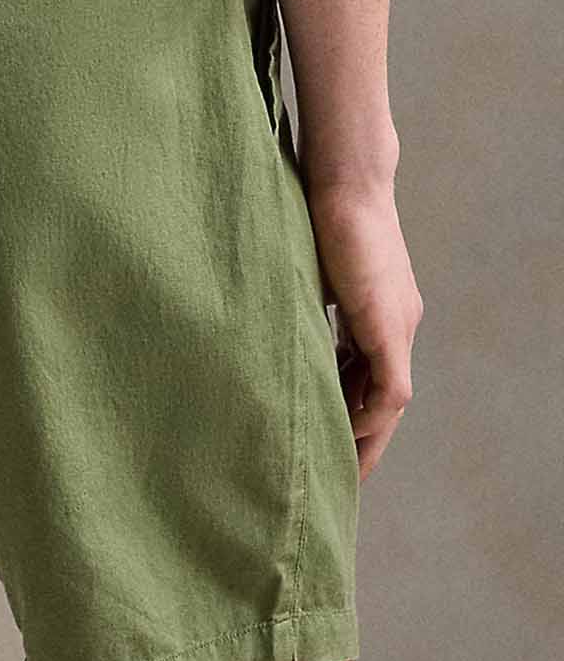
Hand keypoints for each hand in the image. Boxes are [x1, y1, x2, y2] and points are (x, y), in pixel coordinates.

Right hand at [304, 178, 423, 484]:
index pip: (367, 379)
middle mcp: (396, 325)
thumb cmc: (314, 218)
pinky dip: (369, 418)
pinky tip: (345, 438)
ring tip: (338, 467)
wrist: (345, 184)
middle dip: (362, 440)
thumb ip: (295, 313)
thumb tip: (261, 335)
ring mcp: (398, 327)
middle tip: (339, 476)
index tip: (326, 443)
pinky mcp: (391, 327)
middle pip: (383, 400)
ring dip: (365, 436)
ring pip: (388, 402)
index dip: (349, 414)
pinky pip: (389, 391)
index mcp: (376, 315)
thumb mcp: (301, 281)